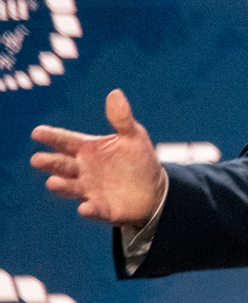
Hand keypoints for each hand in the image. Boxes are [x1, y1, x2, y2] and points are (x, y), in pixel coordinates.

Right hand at [30, 89, 165, 228]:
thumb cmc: (138, 160)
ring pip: (72, 188)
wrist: (154, 189)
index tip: (38, 132)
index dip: (53, 137)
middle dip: (51, 163)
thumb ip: (121, 118)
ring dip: (62, 186)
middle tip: (38, 159)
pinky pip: (95, 209)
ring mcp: (91, 190)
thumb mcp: (133, 136)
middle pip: (63, 165)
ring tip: (53, 182)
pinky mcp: (103, 208)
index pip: (67, 141)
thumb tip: (115, 93)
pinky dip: (89, 209)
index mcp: (89, 149)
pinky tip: (85, 208)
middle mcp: (84, 170)